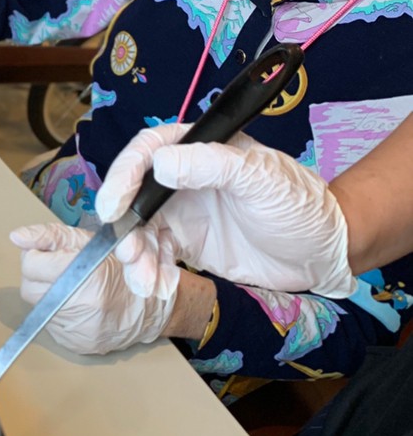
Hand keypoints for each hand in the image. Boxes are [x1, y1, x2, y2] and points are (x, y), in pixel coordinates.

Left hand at [11, 222, 176, 354]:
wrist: (152, 308)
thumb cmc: (124, 269)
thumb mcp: (90, 241)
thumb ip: (50, 236)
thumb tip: (17, 237)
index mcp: (85, 277)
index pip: (31, 266)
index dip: (36, 256)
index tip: (48, 254)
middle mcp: (80, 307)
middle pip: (29, 289)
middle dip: (38, 276)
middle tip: (58, 270)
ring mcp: (77, 330)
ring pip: (39, 308)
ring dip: (49, 294)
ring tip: (73, 286)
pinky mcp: (75, 344)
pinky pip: (52, 325)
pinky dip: (59, 312)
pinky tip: (77, 304)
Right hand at [94, 125, 355, 299]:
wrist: (323, 252)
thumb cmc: (298, 203)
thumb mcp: (259, 178)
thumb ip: (211, 165)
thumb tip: (160, 164)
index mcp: (198, 148)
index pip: (148, 151)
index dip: (124, 176)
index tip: (112, 206)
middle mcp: (183, 177)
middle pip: (135, 193)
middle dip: (125, 224)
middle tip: (125, 252)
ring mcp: (183, 211)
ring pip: (142, 229)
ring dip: (136, 255)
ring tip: (143, 280)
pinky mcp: (188, 243)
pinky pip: (157, 256)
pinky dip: (151, 272)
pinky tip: (158, 287)